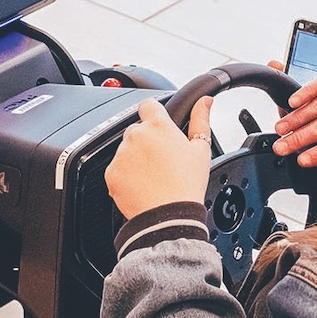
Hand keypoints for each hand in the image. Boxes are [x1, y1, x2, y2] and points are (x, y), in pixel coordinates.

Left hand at [105, 98, 213, 218]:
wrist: (168, 216)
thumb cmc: (187, 184)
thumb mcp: (201, 149)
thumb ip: (200, 120)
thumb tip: (205, 101)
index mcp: (158, 125)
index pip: (149, 105)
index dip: (155, 114)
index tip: (159, 127)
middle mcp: (136, 135)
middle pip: (137, 129)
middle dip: (146, 140)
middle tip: (161, 160)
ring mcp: (121, 154)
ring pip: (126, 149)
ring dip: (135, 157)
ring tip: (153, 176)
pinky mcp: (111, 172)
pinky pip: (117, 168)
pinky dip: (126, 175)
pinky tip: (142, 185)